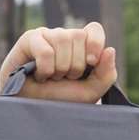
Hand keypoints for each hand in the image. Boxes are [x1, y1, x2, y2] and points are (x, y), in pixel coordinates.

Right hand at [0, 21, 117, 102]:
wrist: (36, 110)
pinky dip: (46, 69)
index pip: (94, 30)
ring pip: (62, 40)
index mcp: (82, 45)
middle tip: (66, 77)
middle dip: (75, 64)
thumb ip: (106, 73)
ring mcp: (46, 36)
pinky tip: (40, 76)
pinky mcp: (28, 40)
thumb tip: (110, 49)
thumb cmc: (62, 98)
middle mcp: (65, 36)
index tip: (91, 62)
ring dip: (60, 67)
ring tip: (52, 78)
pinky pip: (44, 50)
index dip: (95, 44)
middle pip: (78, 36)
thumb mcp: (91, 91)